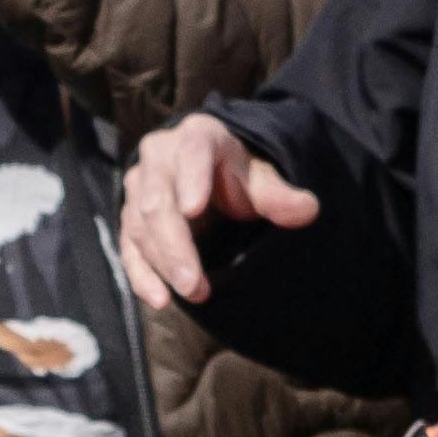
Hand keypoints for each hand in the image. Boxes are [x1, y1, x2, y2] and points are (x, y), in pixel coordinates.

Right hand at [119, 113, 320, 309]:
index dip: (192, 180)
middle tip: (195, 283)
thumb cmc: (236, 176)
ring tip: (192, 294)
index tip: (193, 209)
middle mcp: (159, 156)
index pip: (193, 153)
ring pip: (141, 227)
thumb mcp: (260, 180)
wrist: (207, 176)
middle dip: (176, 246)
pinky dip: (142, 275)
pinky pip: (129, 247)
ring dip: (163, 264)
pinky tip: (160, 299)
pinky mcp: (129, 216)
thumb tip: (309, 209)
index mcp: (197, 137)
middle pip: (158, 201)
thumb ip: (279, 195)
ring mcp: (139, 186)